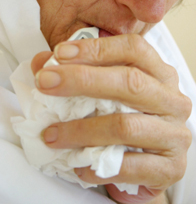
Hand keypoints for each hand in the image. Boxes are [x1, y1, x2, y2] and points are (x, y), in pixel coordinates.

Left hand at [31, 34, 191, 203]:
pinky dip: (97, 166)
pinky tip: (78, 164)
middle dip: (82, 80)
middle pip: (130, 81)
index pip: (133, 49)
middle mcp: (172, 100)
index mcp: (159, 74)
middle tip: (46, 83)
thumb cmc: (125, 120)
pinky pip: (130, 166)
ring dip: (81, 130)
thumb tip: (41, 64)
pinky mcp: (170, 168)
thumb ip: (76, 73)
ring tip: (52, 134)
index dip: (96, 48)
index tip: (59, 53)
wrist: (148, 164)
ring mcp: (174, 134)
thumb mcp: (105, 91)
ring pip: (125, 126)